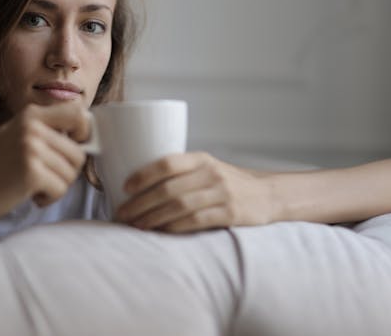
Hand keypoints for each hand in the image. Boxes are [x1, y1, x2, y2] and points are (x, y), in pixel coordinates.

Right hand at [0, 102, 90, 222]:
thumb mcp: (19, 135)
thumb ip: (48, 129)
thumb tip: (88, 132)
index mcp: (31, 114)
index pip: (79, 113)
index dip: (85, 134)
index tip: (72, 149)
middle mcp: (31, 127)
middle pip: (79, 153)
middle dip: (66, 172)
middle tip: (43, 176)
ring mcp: (31, 148)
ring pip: (71, 174)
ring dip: (56, 186)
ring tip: (32, 184)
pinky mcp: (31, 172)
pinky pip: (61, 189)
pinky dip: (48, 198)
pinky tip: (29, 194)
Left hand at [115, 152, 274, 232]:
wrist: (267, 194)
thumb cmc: (226, 182)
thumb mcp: (206, 168)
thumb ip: (180, 172)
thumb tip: (137, 186)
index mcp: (200, 159)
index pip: (167, 163)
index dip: (143, 175)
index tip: (124, 188)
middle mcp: (210, 173)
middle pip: (168, 189)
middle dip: (140, 204)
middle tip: (123, 215)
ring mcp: (222, 193)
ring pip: (179, 206)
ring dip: (153, 218)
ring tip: (137, 226)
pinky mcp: (230, 213)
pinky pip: (196, 221)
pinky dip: (174, 227)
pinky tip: (161, 232)